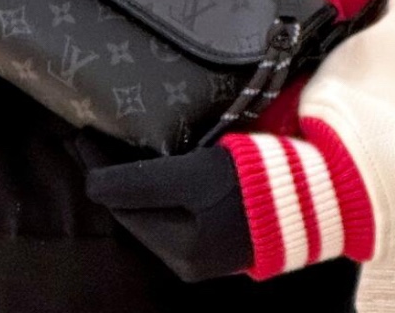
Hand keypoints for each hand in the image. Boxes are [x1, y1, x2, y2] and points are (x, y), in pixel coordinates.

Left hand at [71, 128, 253, 283]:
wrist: (314, 194)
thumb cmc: (250, 180)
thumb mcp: (193, 175)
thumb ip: (140, 182)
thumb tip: (92, 185)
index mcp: (177, 249)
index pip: (122, 203)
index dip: (97, 167)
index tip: (80, 134)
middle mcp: (185, 260)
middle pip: (132, 210)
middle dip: (108, 175)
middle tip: (86, 139)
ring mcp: (203, 252)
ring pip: (149, 213)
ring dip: (127, 183)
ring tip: (108, 149)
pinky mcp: (218, 239)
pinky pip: (170, 215)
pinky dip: (151, 191)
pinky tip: (145, 168)